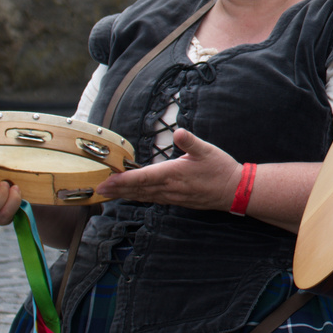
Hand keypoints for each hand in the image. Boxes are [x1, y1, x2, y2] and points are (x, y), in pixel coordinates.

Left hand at [96, 129, 239, 210]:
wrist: (234, 191)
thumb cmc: (221, 169)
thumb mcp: (207, 151)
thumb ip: (191, 142)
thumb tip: (178, 132)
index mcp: (174, 174)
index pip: (142, 178)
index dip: (122, 180)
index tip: (106, 181)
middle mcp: (169, 188)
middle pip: (137, 190)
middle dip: (117, 189)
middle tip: (98, 189)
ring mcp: (172, 197)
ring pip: (143, 196)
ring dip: (124, 194)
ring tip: (109, 192)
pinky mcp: (176, 200)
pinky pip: (152, 199)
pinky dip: (138, 197)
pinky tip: (132, 195)